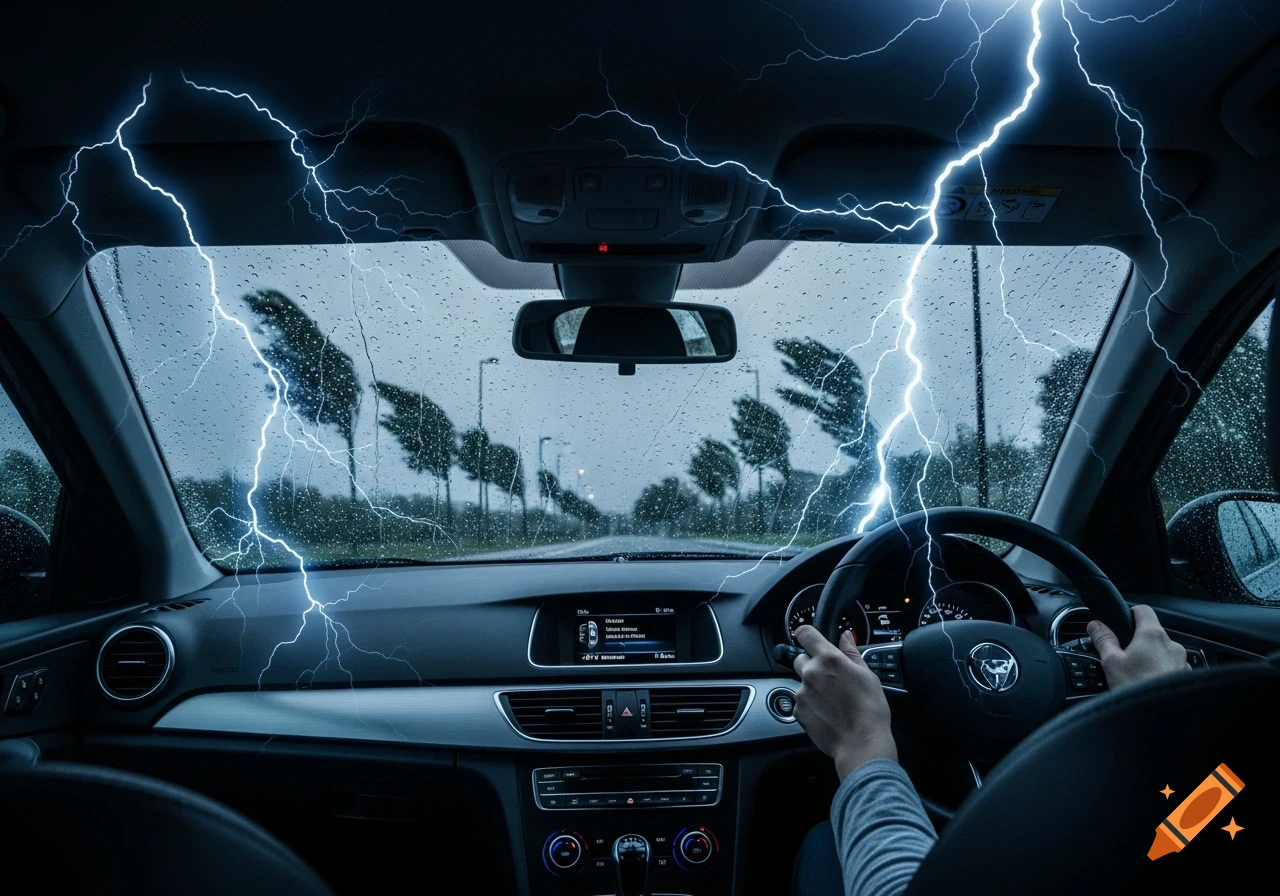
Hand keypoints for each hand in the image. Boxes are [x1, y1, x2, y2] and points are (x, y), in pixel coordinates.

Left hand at [792, 625, 896, 780]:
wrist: (861, 743)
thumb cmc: (870, 709)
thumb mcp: (867, 675)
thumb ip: (852, 653)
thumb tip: (845, 636)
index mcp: (828, 659)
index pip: (805, 634)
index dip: (806, 634)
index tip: (809, 639)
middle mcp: (811, 673)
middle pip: (800, 659)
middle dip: (812, 665)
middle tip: (830, 678)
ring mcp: (802, 692)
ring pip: (801, 682)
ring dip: (812, 687)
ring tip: (832, 701)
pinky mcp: (798, 711)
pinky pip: (801, 702)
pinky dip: (810, 705)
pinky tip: (826, 713)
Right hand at [1088, 604, 1189, 689]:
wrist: (1163, 718)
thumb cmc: (1138, 688)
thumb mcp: (1111, 662)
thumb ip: (1103, 639)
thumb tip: (1095, 624)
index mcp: (1153, 635)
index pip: (1143, 610)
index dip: (1130, 613)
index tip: (1121, 622)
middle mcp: (1173, 645)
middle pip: (1153, 634)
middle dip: (1138, 642)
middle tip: (1123, 658)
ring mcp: (1183, 662)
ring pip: (1163, 653)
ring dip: (1151, 659)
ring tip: (1136, 676)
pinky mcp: (1187, 678)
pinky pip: (1172, 668)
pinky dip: (1161, 672)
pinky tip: (1149, 685)